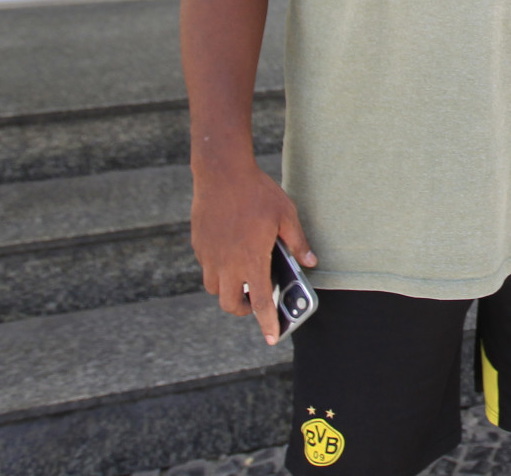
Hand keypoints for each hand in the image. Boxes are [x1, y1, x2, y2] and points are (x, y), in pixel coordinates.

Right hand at [190, 159, 313, 345]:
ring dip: (229, 289)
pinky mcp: (199, 245)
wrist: (222, 173)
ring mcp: (209, 256)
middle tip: (257, 298)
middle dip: (244, 308)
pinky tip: (232, 252)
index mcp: (252, 260)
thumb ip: (298, 242)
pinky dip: (219, 269)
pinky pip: (207, 267)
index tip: (272, 338)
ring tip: (244, 275)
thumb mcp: (286, 215)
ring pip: (215, 288)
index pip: (261, 302)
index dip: (267, 323)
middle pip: (230, 304)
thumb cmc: (258, 194)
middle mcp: (227, 264)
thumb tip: (311, 262)